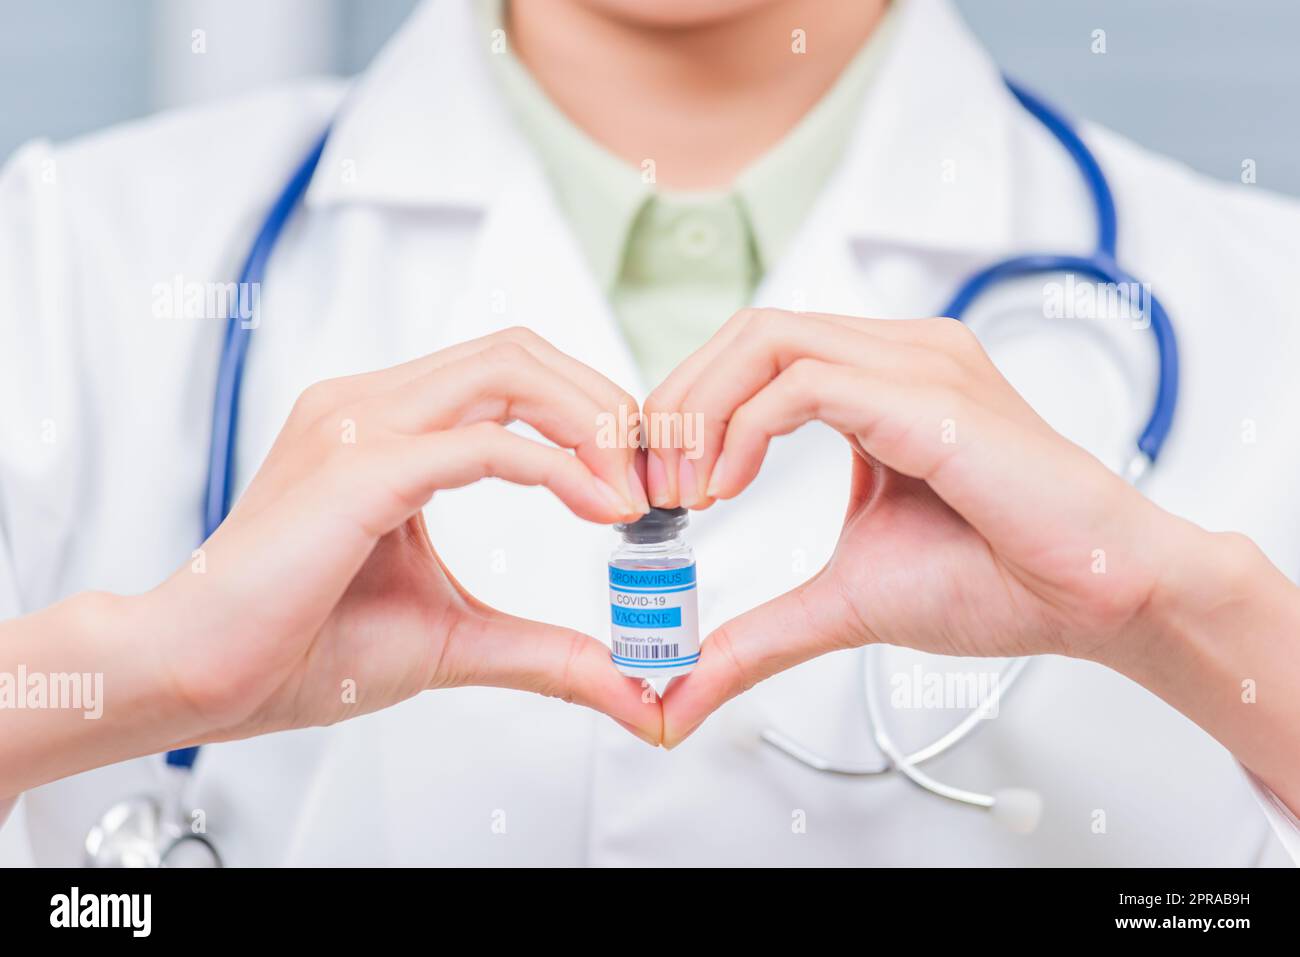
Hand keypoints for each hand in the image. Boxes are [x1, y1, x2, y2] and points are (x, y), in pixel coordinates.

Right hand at [148, 328, 656, 746]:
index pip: (511, 372)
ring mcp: (360, 426)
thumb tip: (625, 683)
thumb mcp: (454, 635)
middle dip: (604, 403)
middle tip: (653, 474)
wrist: (199, 677)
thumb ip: (543, 646)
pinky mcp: (359, 470)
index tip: (639, 476)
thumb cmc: (302, 647)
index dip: (589, 409)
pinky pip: (482, 440)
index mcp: (387, 426)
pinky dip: (555, 466)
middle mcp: (371, 406)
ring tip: (633, 490)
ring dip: (590, 419)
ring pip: (508, 369)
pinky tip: (599, 508)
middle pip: (520, 351)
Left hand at [642, 308, 1180, 743]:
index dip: (687, 410)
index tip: (656, 487)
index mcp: (878, 382)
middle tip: (650, 486)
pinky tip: (728, 488)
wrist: (1096, 596)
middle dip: (676, 404)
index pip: (753, 356)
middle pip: (746, 332)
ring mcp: (915, 362)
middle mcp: (895, 354)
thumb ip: (761, 631)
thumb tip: (684, 691)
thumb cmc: (996, 583)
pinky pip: (802, 381)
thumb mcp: (842, 602)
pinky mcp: (926, 392)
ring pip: (765, 338)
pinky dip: (743, 430)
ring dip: (700, 412)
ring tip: (684, 492)